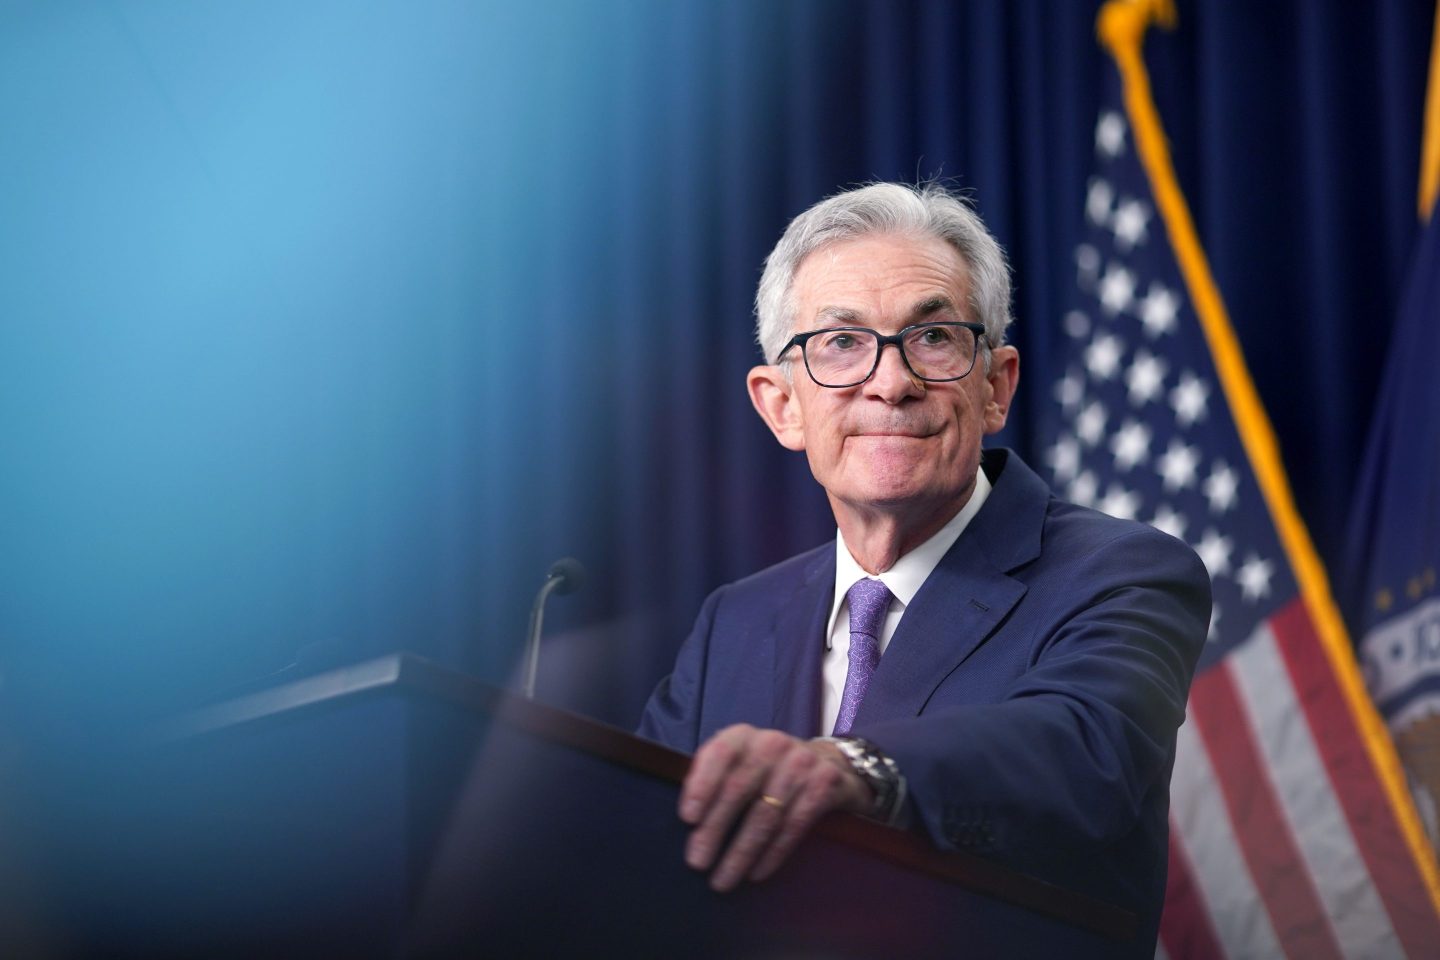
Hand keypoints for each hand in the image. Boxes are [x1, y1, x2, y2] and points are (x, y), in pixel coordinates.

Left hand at [678, 724, 872, 891]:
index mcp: (743, 736)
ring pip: (766, 814)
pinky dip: (772, 854)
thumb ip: (713, 777)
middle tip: (697, 862)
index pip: (718, 755)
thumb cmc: (767, 769)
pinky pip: (793, 826)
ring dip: (741, 852)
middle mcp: (772, 744)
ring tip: (723, 879)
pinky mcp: (823, 785)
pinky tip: (756, 873)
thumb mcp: (740, 761)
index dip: (702, 785)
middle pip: (738, 789)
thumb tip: (687, 820)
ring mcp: (801, 763)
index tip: (688, 819)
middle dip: (714, 829)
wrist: (828, 763)